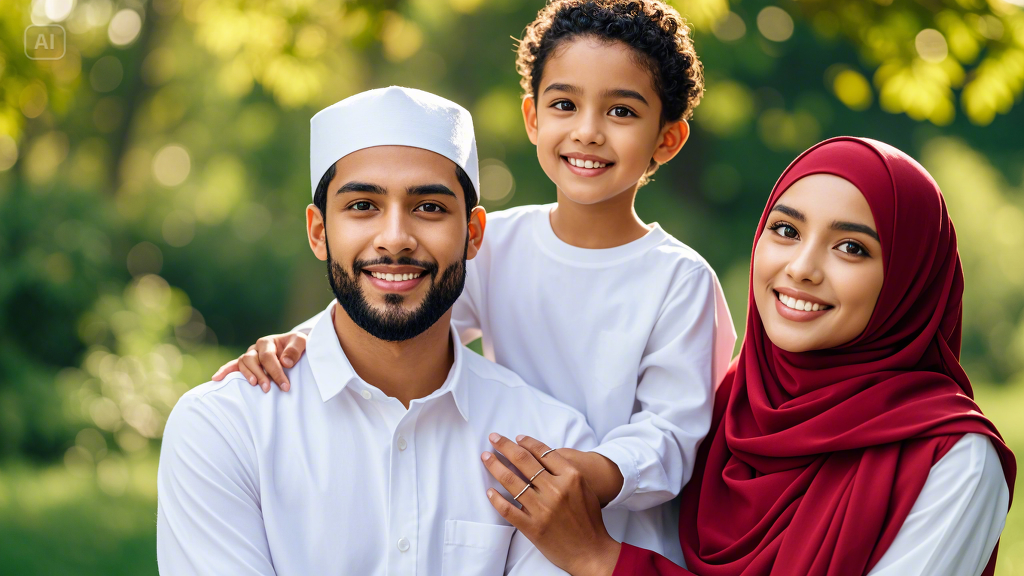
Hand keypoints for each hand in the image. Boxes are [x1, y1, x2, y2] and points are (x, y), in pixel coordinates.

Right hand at [211, 332, 307, 392]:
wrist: (293, 347)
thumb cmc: (297, 346)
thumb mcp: (301, 343)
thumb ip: (295, 350)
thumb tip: (285, 362)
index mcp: (267, 342)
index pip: (268, 357)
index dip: (276, 372)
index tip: (285, 386)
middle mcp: (255, 348)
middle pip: (252, 360)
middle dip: (261, 375)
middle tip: (268, 389)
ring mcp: (249, 356)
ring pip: (243, 363)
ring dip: (247, 375)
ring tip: (255, 385)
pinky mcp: (247, 364)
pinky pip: (232, 366)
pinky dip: (224, 371)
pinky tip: (216, 378)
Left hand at [481, 434, 621, 575]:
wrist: (591, 551)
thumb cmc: (589, 520)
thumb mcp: (584, 488)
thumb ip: (565, 472)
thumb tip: (542, 457)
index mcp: (571, 477)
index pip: (543, 452)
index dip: (527, 442)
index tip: (516, 438)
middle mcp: (555, 490)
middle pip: (524, 461)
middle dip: (505, 446)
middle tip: (494, 438)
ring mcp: (542, 509)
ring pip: (512, 481)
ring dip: (495, 466)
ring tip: (486, 457)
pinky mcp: (532, 527)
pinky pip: (508, 509)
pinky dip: (496, 499)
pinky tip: (490, 491)